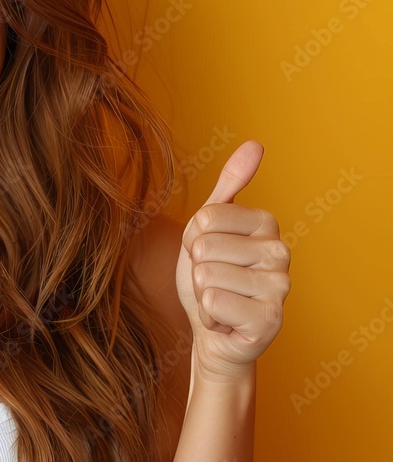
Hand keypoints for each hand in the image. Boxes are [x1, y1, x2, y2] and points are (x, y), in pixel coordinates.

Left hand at [175, 140, 290, 378]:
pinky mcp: (270, 320)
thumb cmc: (210, 275)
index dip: (194, 239)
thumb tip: (254, 144)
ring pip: (206, 276)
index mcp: (266, 222)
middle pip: (204, 246)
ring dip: (203, 294)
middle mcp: (281, 251)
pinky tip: (227, 320)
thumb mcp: (209, 226)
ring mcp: (280, 287)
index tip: (211, 254)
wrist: (214, 333)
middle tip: (217, 281)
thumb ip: (228, 186)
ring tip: (222, 301)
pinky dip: (209, 316)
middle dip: (198, 268)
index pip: (205, 216)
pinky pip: (212, 304)